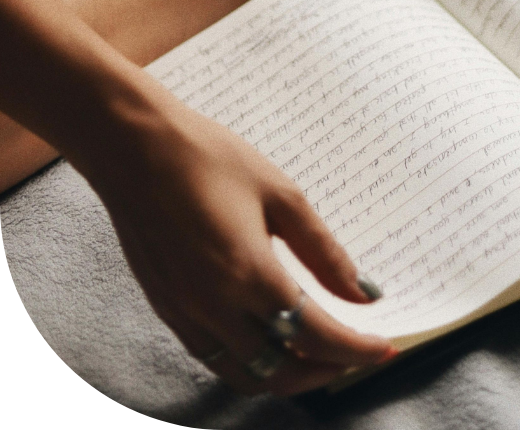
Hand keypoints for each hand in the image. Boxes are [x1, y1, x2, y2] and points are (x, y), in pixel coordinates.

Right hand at [87, 102, 394, 396]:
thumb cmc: (208, 157)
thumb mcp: (279, 192)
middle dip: (326, 371)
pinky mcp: (166, 309)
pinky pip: (216, 358)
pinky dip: (250, 362)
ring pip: (245, 375)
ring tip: (318, 354)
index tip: (384, 347)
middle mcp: (214, 307)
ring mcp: (184, 313)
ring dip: (288, 375)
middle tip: (355, 354)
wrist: (134, 145)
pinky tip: (267, 337)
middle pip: (282, 370)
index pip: (315, 335)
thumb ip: (323, 249)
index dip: (355, 349)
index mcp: (248, 275)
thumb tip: (362, 292)